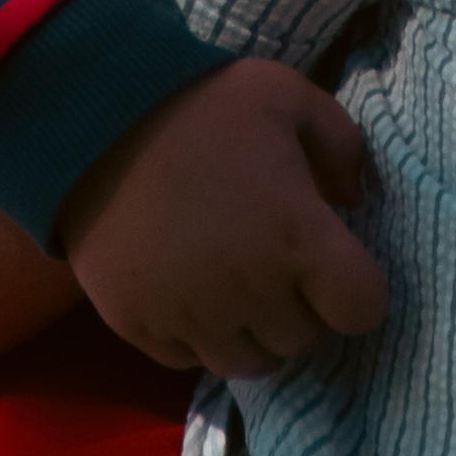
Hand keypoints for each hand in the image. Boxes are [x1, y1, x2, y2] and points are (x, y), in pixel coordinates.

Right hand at [58, 58, 389, 377]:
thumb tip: (355, 199)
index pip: (364, 309)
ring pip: (251, 362)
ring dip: (255, 331)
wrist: (92, 121)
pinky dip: (199, 336)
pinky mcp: (142, 329)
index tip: (334, 261)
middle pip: (305, 339)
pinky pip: (189, 361)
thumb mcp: (287, 93)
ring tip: (239, 287)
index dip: (356, 289)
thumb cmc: (201, 104)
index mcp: (297, 239)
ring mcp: (194, 319)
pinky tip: (191, 290)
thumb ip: (341, 145)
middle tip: (279, 262)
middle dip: (302, 305)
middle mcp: (252, 294)